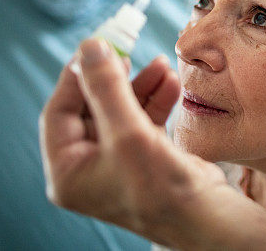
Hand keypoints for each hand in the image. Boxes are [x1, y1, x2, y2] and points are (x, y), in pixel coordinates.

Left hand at [39, 38, 228, 245]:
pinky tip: (171, 84)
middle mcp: (88, 167)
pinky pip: (143, 119)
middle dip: (116, 79)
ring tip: (161, 65)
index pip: (58, 113)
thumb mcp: (127, 133)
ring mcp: (117, 161)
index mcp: (68, 171)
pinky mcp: (145, 156)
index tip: (95, 48)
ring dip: (141, 85)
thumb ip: (106, 88)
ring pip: (121, 110)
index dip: (76, 78)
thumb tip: (90, 47)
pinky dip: (156, 99)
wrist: (206, 216)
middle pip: (92, 108)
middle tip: (128, 49)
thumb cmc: (160, 187)